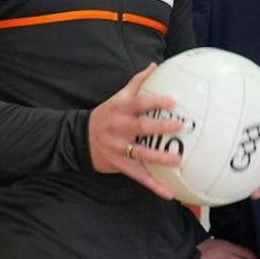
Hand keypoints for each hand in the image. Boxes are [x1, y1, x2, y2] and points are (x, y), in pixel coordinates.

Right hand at [87, 65, 183, 199]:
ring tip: (178, 161)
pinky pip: (138, 176)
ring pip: (140, 153)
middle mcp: (119, 128)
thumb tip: (154, 65)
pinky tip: (169, 193)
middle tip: (181, 126)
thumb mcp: (117, 98)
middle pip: (141, 127)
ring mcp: (118, 148)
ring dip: (159, 158)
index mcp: (121, 110)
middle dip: (161, 126)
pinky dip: (153, 185)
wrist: (78, 138)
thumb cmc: (106, 115)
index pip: (139, 103)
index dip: (155, 101)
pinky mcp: (118, 164)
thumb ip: (137, 82)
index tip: (173, 100)